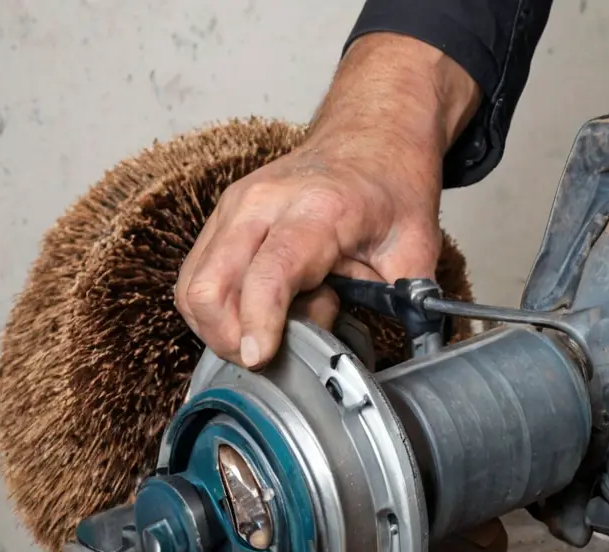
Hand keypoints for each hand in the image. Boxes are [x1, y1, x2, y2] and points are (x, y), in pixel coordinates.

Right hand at [175, 35, 479, 368]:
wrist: (371, 137)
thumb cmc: (390, 189)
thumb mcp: (416, 250)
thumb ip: (405, 306)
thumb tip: (405, 353)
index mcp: (315, 210)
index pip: (268, 273)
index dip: (258, 322)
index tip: (259, 357)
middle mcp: (260, 205)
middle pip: (207, 288)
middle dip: (229, 339)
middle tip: (273, 354)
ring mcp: (232, 210)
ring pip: (192, 290)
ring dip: (222, 328)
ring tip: (275, 325)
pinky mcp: (221, 221)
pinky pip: (197, 280)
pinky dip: (219, 310)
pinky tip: (261, 309)